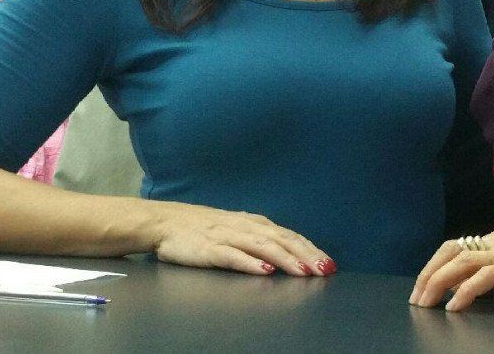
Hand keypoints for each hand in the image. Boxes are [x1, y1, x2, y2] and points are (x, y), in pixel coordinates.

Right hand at [151, 201, 335, 276]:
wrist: (164, 222)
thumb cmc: (201, 228)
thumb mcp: (236, 229)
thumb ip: (258, 239)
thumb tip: (286, 253)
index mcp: (254, 223)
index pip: (289, 236)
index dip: (310, 249)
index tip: (328, 263)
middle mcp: (245, 227)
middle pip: (282, 240)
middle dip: (306, 255)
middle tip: (325, 269)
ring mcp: (228, 236)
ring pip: (263, 247)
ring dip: (286, 259)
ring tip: (303, 271)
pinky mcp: (210, 249)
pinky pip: (233, 256)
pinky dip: (251, 263)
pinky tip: (265, 271)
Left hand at [409, 229, 493, 310]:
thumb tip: (478, 287)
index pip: (458, 245)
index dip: (436, 264)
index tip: (423, 285)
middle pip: (451, 250)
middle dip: (428, 273)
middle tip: (416, 297)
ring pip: (460, 261)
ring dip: (437, 283)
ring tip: (425, 303)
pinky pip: (482, 278)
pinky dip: (463, 292)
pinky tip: (454, 307)